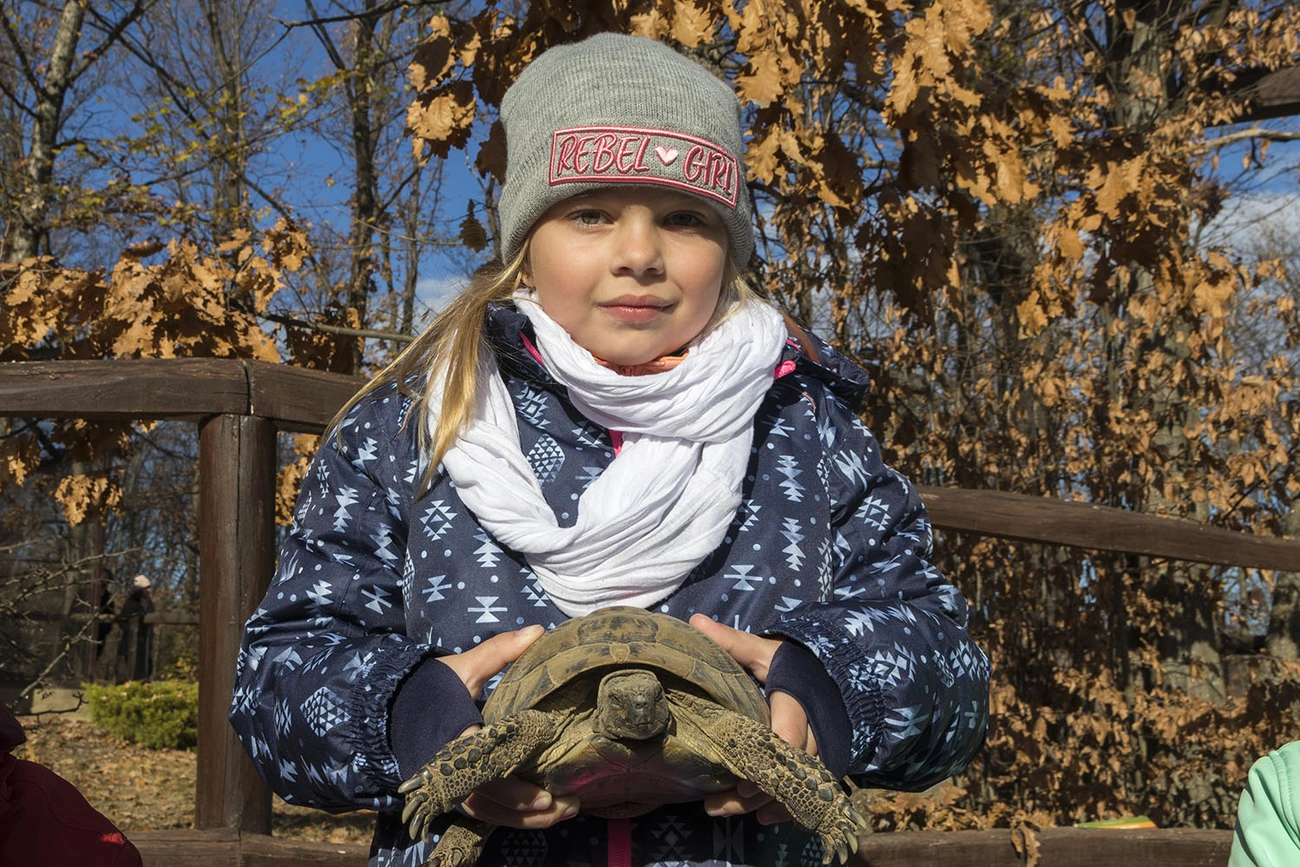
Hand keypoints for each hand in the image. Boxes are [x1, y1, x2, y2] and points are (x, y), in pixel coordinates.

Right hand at [438, 625, 579, 828]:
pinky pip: (484, 810)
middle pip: (491, 802)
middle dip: (528, 809)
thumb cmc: (431, 687)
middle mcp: (448, 770)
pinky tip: (540, 812)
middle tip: (565, 806)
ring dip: (525, 817)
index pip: (485, 772)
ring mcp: (449, 784)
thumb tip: (539, 632)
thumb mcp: (464, 667)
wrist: (392, 706)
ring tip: (563, 812)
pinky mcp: (454, 789)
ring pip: (488, 811)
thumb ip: (500, 650)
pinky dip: (511, 815)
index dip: (515, 790)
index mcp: (452, 741)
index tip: (546, 795)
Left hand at [689, 614, 817, 825]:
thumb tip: (695, 623)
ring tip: (723, 811)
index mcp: (797, 699)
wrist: (827, 679)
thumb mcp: (763, 651)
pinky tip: (761, 818)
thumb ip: (732, 642)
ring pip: (796, 785)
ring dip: (762, 803)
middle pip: (789, 768)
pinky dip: (785, 809)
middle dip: (756, 790)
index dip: (767, 756)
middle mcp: (814, 729)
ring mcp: (819, 750)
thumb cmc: (789, 665)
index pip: (789, 732)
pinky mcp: (816, 766)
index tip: (740, 777)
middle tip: (716, 804)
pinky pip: (806, 792)